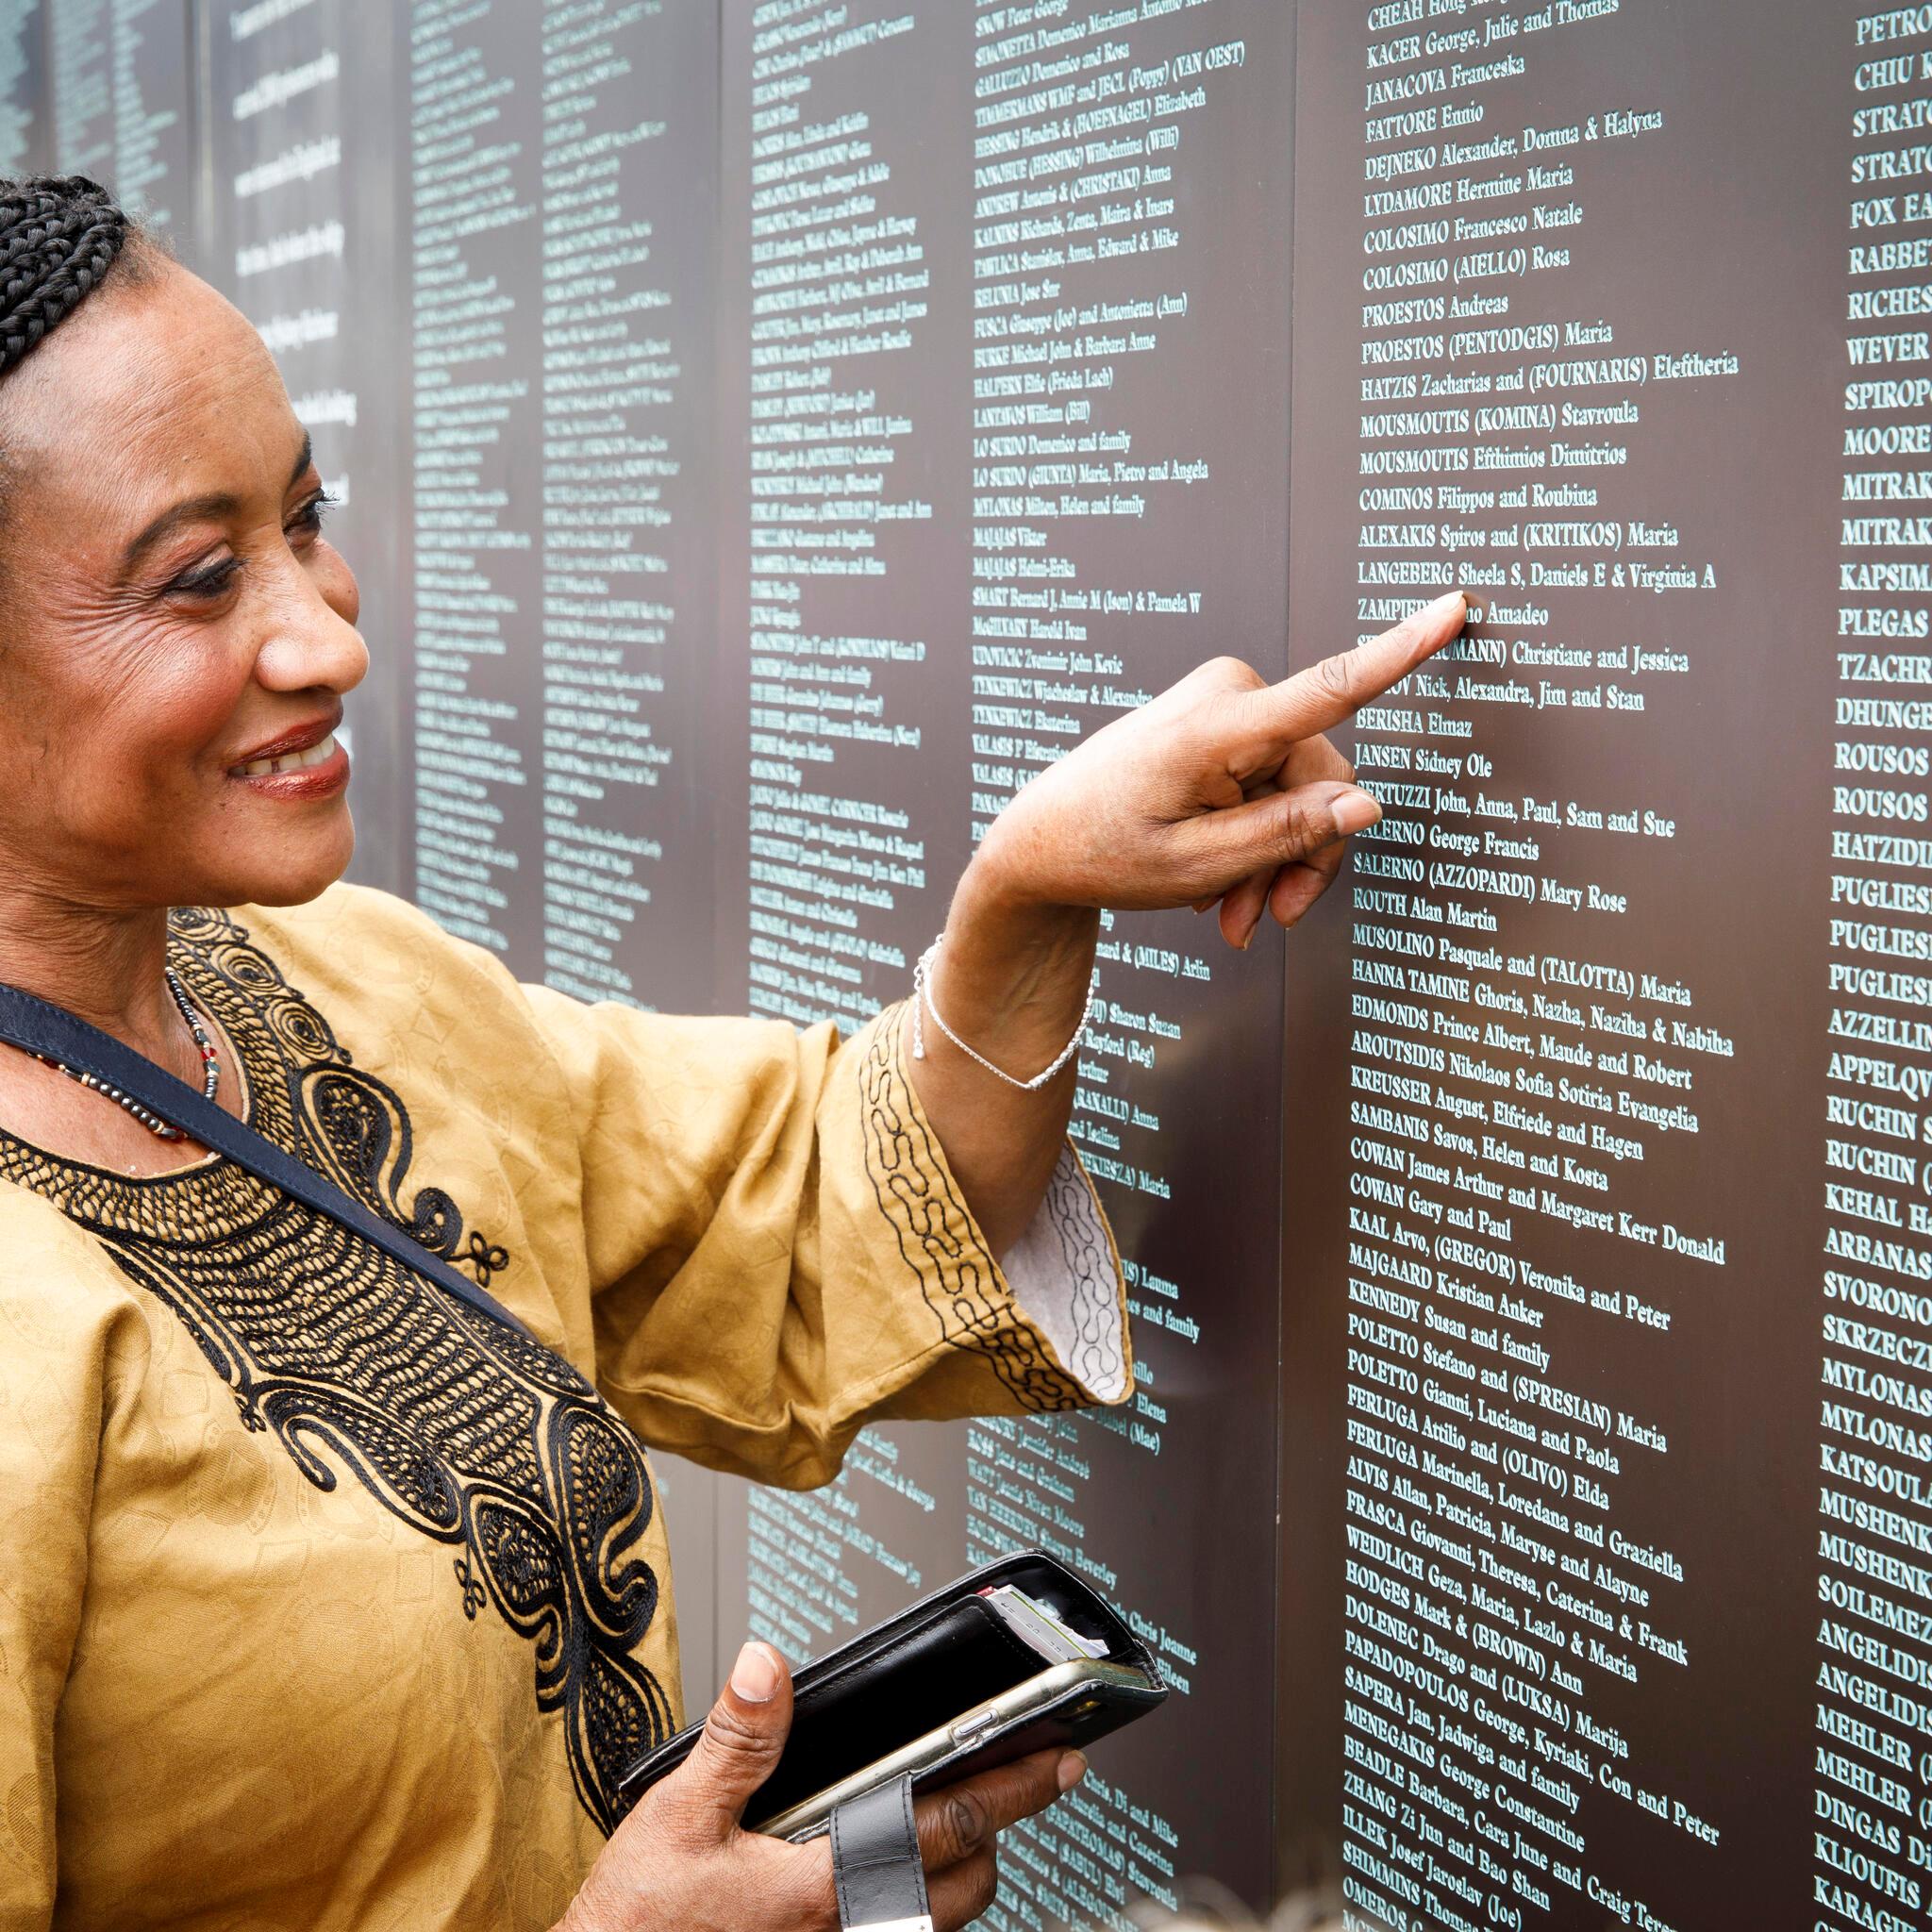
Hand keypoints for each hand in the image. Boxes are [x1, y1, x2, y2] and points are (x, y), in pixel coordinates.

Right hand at [558, 1642, 1083, 1931]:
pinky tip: (880, 1870)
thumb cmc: (636, 1926)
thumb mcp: (678, 1816)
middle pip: (966, 1885)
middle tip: (1010, 1779)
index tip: (1059, 1758)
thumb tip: (768, 1667)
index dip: (1013, 1786)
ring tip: (947, 1820)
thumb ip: (737, 1740)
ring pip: (937, 1921)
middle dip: (995, 1833)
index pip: (950, 1827)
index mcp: (825, 1886)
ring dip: (954, 1872)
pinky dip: (909, 1903)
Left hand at [969, 590, 1468, 950]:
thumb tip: (1366, 805)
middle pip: (1322, 782)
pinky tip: (1223, 885)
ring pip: (1303, 791)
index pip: (1329, 687)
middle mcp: (1230, 696)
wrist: (1041, 842)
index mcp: (1218, 727)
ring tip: (1233, 914)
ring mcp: (1227, 703)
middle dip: (1301, 857)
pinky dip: (1257, 837)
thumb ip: (1286, 834)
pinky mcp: (1225, 720)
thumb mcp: (1198, 865)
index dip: (1401, 650)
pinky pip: (1274, 782)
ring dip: (1276, 859)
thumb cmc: (1104, 851)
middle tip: (1261, 921)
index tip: (1454, 604)